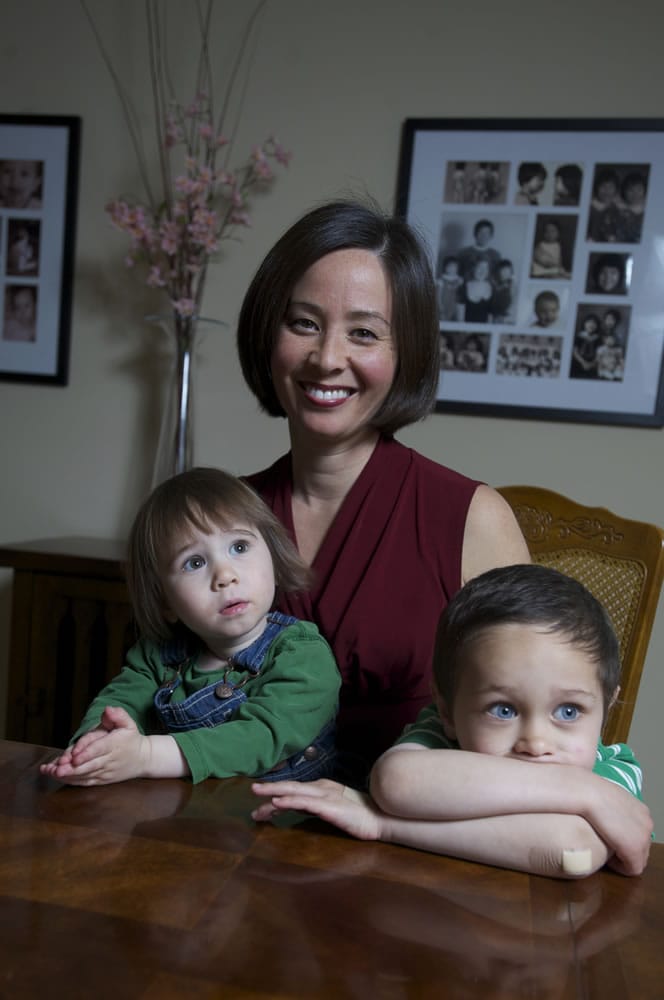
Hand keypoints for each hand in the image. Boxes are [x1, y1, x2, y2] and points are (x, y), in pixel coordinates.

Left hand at [39, 706, 149, 785]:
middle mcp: (108, 760)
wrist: (143, 759)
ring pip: (84, 776)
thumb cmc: (132, 739)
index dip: (85, 753)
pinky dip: (71, 781)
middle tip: (57, 769)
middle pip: (88, 766)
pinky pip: (85, 782)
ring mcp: (104, 772)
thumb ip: (118, 715)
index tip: (73, 755)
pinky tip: (57, 777)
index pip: (98, 749)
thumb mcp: (129, 723)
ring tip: (51, 772)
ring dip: (67, 775)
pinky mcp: (101, 780)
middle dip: (71, 768)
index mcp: (114, 745)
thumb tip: (108, 710)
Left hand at [251, 779, 383, 840]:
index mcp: (321, 788)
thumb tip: (294, 807)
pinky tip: (278, 802)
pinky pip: (305, 802)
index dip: (276, 792)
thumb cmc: (357, 816)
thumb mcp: (331, 809)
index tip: (260, 801)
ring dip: (274, 793)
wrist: (379, 819)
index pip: (294, 789)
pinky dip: (290, 800)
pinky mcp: (329, 806)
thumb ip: (314, 807)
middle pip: (290, 786)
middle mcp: (321, 788)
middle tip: (252, 790)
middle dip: (270, 788)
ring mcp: (325, 796)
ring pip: (294, 792)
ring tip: (258, 793)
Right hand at [584, 779, 652, 875]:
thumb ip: (614, 809)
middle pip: (642, 849)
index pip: (639, 834)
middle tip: (606, 847)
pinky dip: (619, 867)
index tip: (608, 838)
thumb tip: (608, 816)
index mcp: (641, 810)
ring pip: (639, 860)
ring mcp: (643, 836)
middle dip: (625, 851)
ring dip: (623, 858)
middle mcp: (647, 823)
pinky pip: (632, 869)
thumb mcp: (607, 798)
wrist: (588, 793)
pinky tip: (606, 858)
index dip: (623, 840)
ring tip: (605, 851)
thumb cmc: (590, 792)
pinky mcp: (635, 850)